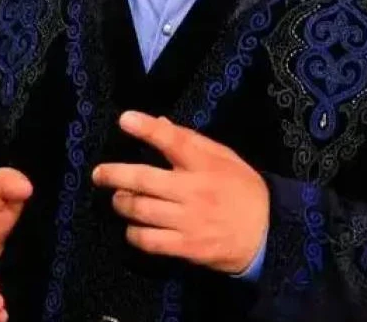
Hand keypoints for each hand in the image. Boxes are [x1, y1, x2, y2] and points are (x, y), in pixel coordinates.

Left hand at [91, 111, 268, 274]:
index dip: (147, 129)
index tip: (124, 120)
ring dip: (122, 203)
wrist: (267, 234)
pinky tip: (132, 227)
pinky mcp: (186, 247)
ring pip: (140, 211)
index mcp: (205, 164)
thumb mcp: (224, 157)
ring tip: (118, 199)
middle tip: (99, 174)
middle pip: (143, 179)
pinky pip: (148, 241)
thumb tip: (158, 122)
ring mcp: (188, 221)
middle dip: (114, 175)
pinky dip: (133, 233)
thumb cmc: (242, 189)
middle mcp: (193, 191)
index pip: (173, 140)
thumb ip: (191, 140)